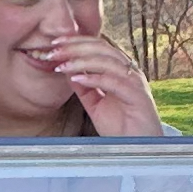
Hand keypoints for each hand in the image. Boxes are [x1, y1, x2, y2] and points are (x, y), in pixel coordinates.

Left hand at [26, 29, 166, 136]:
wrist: (138, 149)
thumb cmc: (121, 128)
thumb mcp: (95, 104)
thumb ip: (84, 88)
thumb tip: (67, 70)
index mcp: (121, 70)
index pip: (98, 46)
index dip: (76, 42)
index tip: (55, 44)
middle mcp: (129, 72)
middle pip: (102, 47)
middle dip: (75, 47)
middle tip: (54, 51)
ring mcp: (135, 82)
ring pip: (107, 61)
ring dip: (81, 60)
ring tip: (61, 65)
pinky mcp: (137, 95)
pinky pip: (113, 81)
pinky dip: (93, 77)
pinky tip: (76, 78)